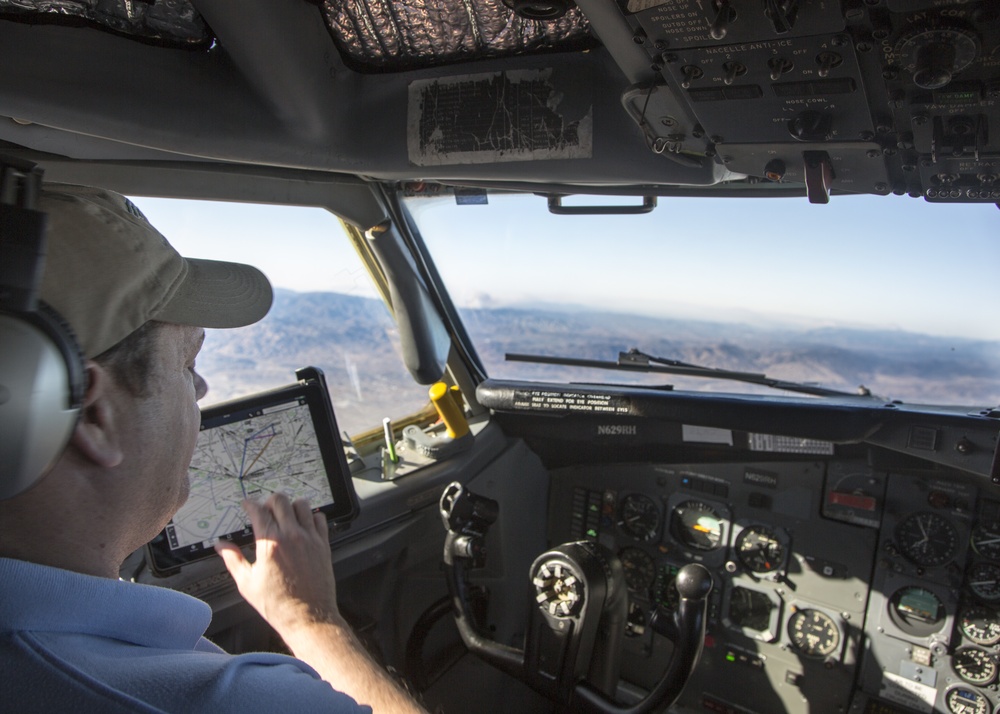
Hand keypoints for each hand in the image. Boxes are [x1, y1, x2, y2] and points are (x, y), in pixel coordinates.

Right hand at [215, 493, 341, 635]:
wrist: (308, 616)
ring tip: (284, 516)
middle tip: (265, 510)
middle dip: (269, 501)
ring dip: (290, 506)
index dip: (250, 504)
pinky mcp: (323, 544)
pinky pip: (320, 518)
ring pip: (302, 505)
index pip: (259, 511)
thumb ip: (233, 560)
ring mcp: (310, 538)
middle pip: (280, 500)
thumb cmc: (278, 604)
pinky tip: (304, 526)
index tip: (247, 505)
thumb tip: (221, 546)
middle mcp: (291, 536)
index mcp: (270, 544)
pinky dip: (311, 517)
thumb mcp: (247, 584)